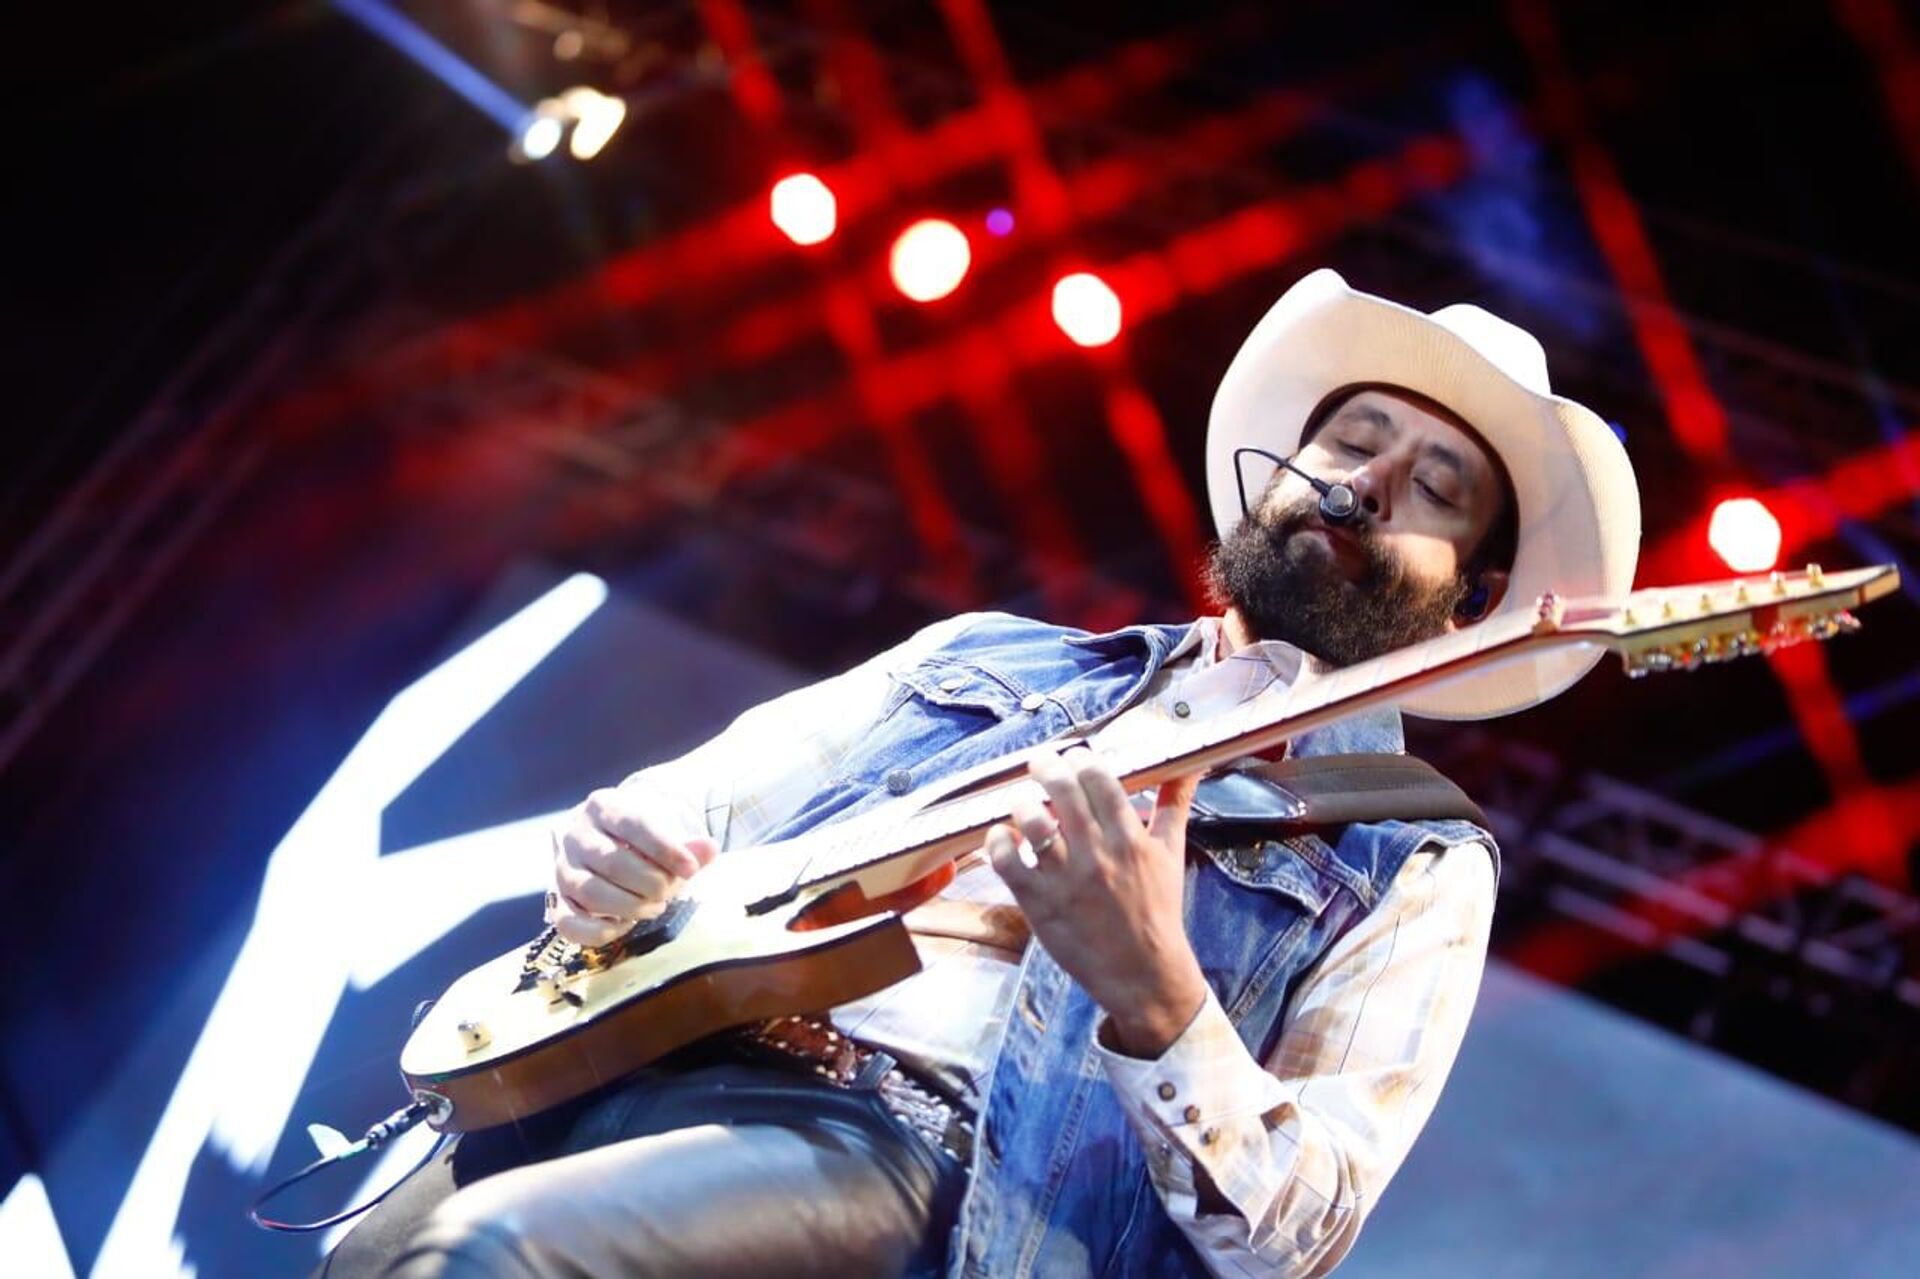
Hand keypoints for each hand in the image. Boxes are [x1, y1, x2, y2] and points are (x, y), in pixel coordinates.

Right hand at [548, 783, 717, 945]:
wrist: (608, 839)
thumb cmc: (642, 836)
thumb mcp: (666, 830)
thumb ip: (688, 843)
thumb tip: (708, 849)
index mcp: (603, 805)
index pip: (632, 824)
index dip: (664, 848)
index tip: (691, 869)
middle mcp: (574, 833)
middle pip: (610, 861)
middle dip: (649, 882)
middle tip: (670, 891)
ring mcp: (561, 867)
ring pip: (588, 892)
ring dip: (629, 906)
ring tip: (655, 906)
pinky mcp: (556, 899)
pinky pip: (569, 923)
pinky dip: (600, 931)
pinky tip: (626, 924)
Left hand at [987, 749, 1208, 1057]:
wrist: (1144, 973)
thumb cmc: (1157, 912)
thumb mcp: (1171, 854)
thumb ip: (1174, 804)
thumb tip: (1189, 766)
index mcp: (1130, 839)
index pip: (1099, 778)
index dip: (1081, 759)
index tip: (1073, 757)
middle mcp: (1098, 854)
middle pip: (1062, 789)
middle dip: (1045, 766)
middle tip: (1039, 764)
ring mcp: (1066, 879)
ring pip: (1031, 820)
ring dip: (1021, 802)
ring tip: (1022, 802)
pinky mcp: (1039, 903)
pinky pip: (1006, 861)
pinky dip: (998, 841)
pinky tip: (1004, 837)